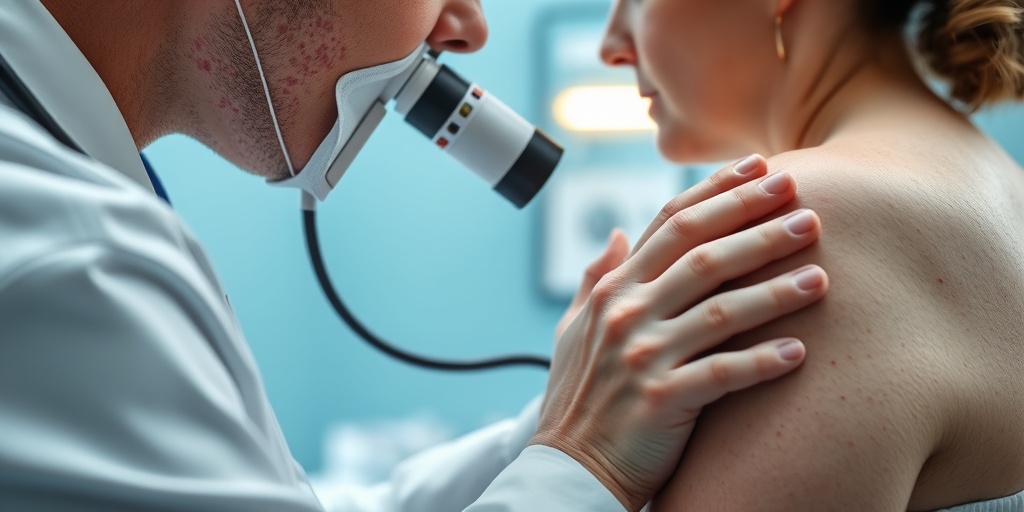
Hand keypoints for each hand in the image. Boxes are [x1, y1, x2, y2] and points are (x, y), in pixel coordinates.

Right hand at [533, 156, 827, 510]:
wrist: (569, 468)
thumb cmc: (579, 396)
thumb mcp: (575, 329)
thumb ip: (596, 277)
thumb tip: (618, 233)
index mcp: (613, 289)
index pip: (671, 223)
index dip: (719, 191)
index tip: (762, 168)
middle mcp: (627, 313)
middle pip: (703, 253)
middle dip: (758, 225)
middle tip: (807, 206)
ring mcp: (643, 356)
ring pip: (722, 310)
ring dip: (776, 289)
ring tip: (822, 275)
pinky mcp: (662, 400)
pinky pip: (723, 374)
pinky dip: (763, 363)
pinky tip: (801, 352)